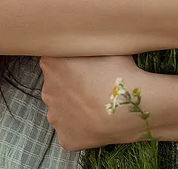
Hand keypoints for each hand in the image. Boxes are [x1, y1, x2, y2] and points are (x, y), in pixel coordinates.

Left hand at [38, 54, 152, 150]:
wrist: (131, 109)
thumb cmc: (119, 72)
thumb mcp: (104, 46)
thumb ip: (88, 43)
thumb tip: (90, 38)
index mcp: (52, 64)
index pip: (55, 61)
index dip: (72, 64)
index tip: (86, 68)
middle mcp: (47, 91)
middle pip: (57, 86)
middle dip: (71, 87)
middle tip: (95, 87)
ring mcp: (55, 117)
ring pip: (62, 110)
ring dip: (75, 109)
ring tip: (98, 107)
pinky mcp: (65, 138)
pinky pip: (72, 132)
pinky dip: (82, 129)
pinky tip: (98, 123)